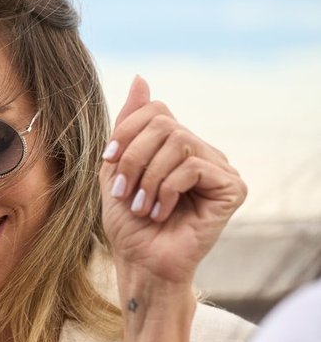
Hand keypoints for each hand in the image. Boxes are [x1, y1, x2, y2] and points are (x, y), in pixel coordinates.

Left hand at [102, 75, 244, 288]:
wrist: (141, 263)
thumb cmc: (128, 224)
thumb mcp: (116, 169)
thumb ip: (129, 126)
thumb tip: (140, 78)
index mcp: (175, 147)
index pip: (157, 111)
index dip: (127, 130)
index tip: (109, 160)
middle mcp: (201, 152)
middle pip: (165, 125)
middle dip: (133, 158)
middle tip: (125, 192)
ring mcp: (220, 168)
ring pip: (179, 143)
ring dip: (148, 177)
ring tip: (142, 206)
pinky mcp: (232, 187)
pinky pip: (194, 167)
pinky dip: (167, 189)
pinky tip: (161, 212)